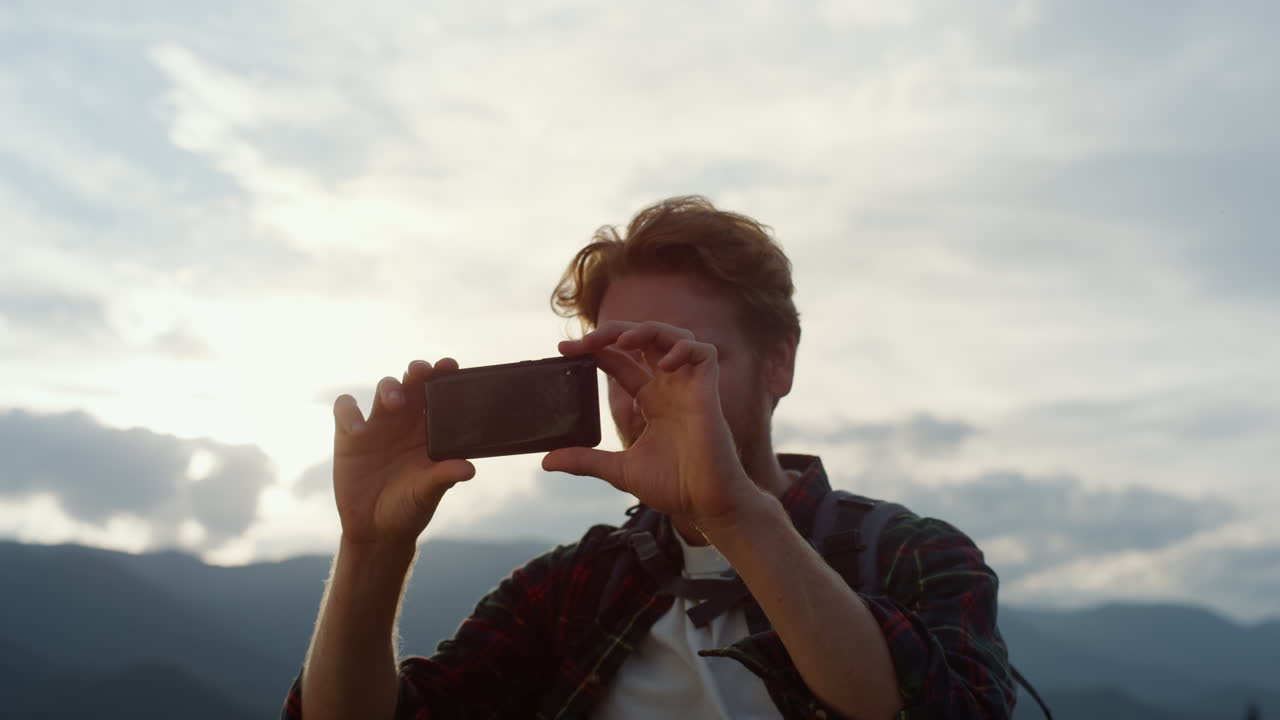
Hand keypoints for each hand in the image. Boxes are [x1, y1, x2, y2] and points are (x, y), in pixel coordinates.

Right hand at [331, 358, 475, 547]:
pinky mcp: (348, 436)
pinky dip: (349, 412)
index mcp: (430, 429)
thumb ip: (444, 477)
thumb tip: (468, 468)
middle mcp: (406, 421)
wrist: (375, 530)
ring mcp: (377, 425)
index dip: (444, 375)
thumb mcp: (427, 493)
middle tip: (421, 372)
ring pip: (384, 389)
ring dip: (390, 388)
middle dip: (418, 371)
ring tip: (394, 403)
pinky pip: (345, 409)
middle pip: (413, 382)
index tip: (449, 366)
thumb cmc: (409, 508)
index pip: (440, 394)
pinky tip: (358, 431)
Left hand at [542, 321, 761, 525]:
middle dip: (614, 332)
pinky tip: (664, 364)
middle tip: (584, 341)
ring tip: (623, 341)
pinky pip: (703, 353)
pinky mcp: (708, 392)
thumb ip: (585, 461)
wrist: (707, 504)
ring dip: (647, 330)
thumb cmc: (675, 487)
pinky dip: (683, 349)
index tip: (564, 349)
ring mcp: (689, 387)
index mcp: (651, 400)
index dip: (597, 349)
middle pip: (644, 339)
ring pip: (674, 335)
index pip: (621, 360)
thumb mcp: (619, 470)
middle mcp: (669, 387)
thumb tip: (546, 462)